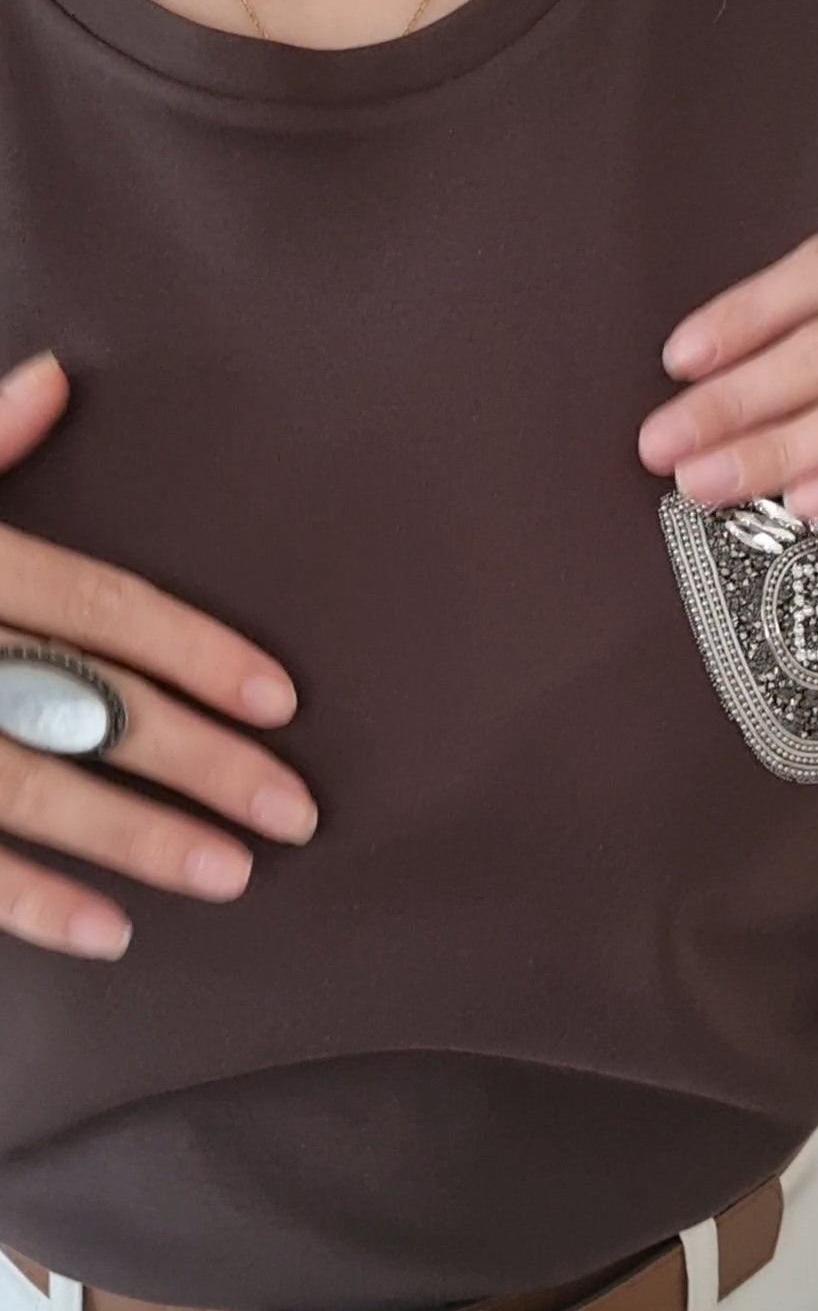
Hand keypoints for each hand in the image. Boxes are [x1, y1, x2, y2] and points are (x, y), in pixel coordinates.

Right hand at [0, 353, 316, 960]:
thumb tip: (59, 379)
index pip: (101, 604)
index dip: (197, 649)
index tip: (280, 698)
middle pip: (88, 705)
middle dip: (199, 761)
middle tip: (294, 810)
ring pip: (31, 789)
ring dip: (135, 838)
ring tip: (230, 875)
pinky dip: (31, 902)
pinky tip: (110, 932)